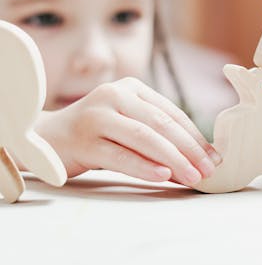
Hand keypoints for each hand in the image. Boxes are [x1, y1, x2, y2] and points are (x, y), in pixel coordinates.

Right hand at [36, 77, 220, 185]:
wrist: (44, 139)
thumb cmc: (93, 136)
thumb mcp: (126, 126)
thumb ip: (156, 137)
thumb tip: (197, 161)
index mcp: (130, 88)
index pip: (171, 112)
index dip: (195, 136)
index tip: (214, 157)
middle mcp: (114, 96)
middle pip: (161, 124)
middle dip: (190, 149)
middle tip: (209, 170)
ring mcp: (97, 117)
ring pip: (144, 138)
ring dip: (173, 160)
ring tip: (192, 177)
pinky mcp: (83, 141)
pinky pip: (120, 156)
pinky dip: (144, 166)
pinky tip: (163, 176)